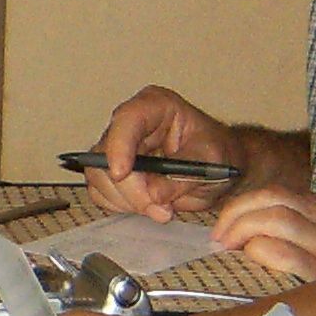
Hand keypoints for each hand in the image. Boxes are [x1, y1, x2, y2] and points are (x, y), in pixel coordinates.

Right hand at [90, 87, 245, 217]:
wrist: (217, 168)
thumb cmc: (216, 153)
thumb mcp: (210, 161)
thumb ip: (182, 176)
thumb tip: (153, 195)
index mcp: (155, 106)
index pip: (126, 120)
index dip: (119, 147)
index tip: (122, 174)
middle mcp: (129, 123)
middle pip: (105, 154)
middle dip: (130, 189)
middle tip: (161, 209)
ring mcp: (116, 147)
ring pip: (98, 177)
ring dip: (127, 201)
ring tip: (161, 209)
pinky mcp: (110, 171)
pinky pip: (100, 192)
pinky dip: (121, 206)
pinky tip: (147, 206)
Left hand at [211, 188, 315, 282]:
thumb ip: (298, 232)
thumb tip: (245, 234)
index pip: (277, 193)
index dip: (243, 207)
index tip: (225, 228)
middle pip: (272, 198)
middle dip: (236, 213)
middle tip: (219, 238)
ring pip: (275, 218)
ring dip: (241, 230)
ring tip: (227, 248)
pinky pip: (284, 251)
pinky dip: (260, 251)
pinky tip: (252, 259)